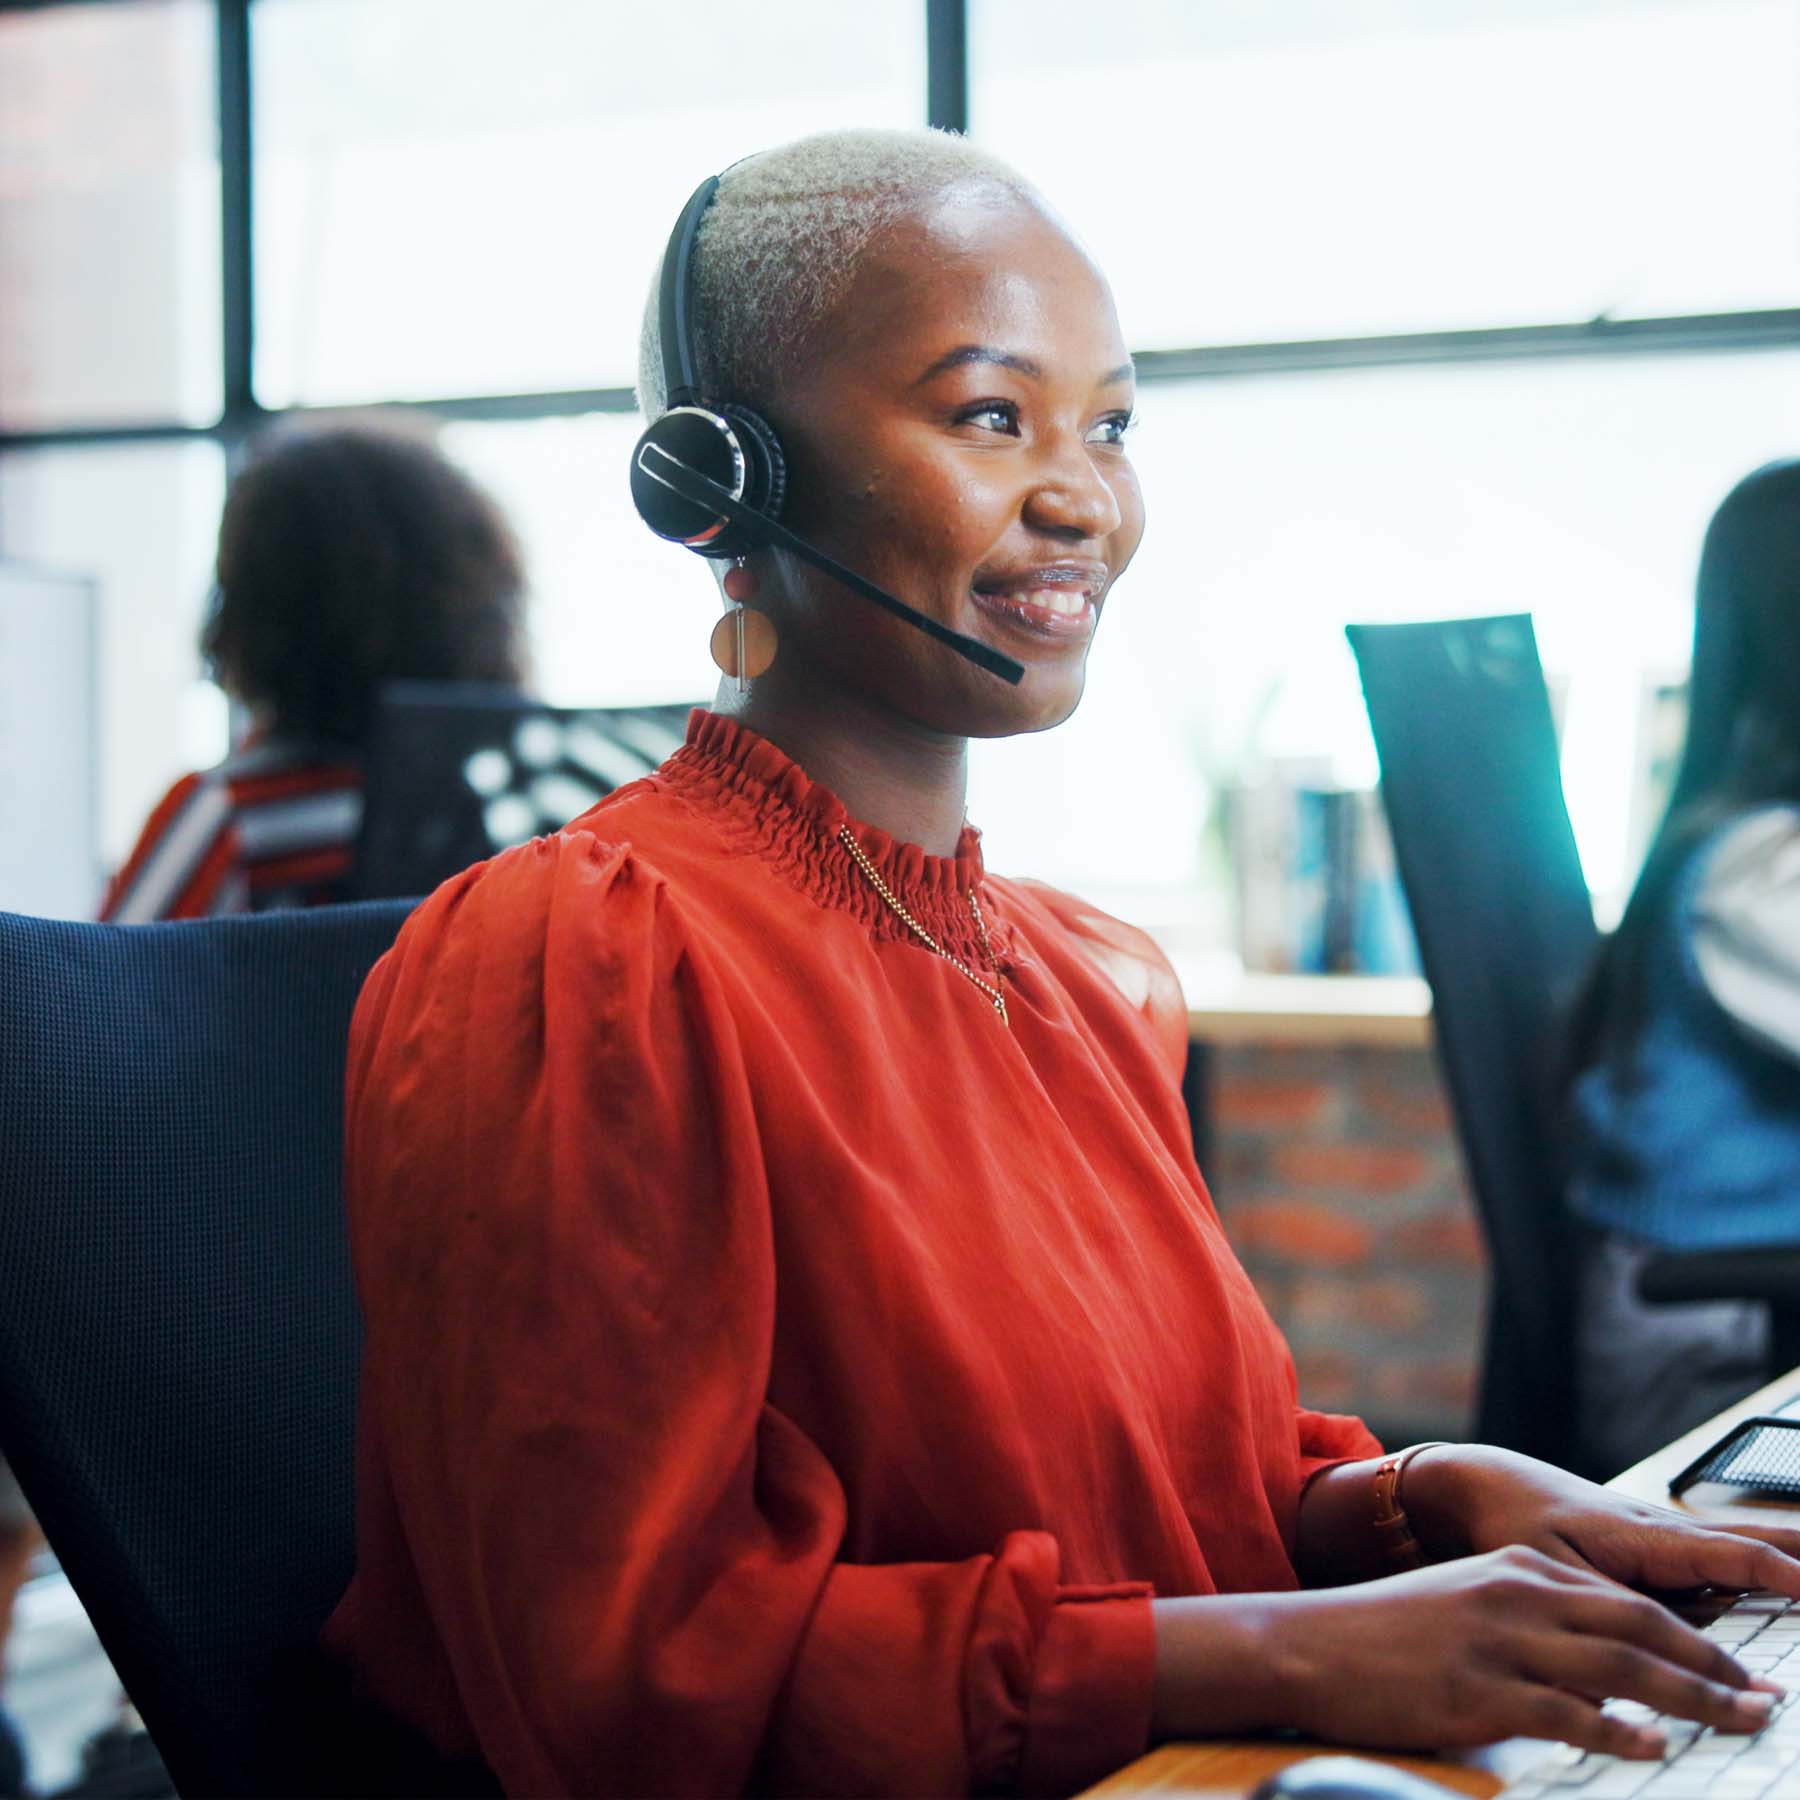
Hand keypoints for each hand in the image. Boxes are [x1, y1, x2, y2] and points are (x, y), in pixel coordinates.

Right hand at [1152, 1546, 1782, 1755]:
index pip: (1629, 1600)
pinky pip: (1567, 1711)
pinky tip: (1650, 1747)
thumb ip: (1532, 1621)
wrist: (1311, 1643)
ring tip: (1742, 1721)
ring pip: (1619, 1667)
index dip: (1695, 1637)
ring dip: (1691, 1698)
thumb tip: (1601, 1670)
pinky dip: (1616, 1729)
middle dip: (1712, 1667)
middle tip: (1766, 1700)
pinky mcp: (1481, 1689)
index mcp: (1518, 1568)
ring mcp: (1500, 1640)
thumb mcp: (1466, 1603)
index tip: (1743, 1671)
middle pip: (1639, 1628)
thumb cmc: (1386, 1634)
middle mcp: (1517, 1593)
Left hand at [1403, 1444, 1799, 1598]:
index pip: (1734, 1554)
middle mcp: (1666, 1531)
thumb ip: (1601, 1614)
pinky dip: (1765, 1564)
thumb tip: (1645, 1663)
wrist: (1484, 1485)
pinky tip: (1788, 1581)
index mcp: (1646, 1535)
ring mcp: (1666, 1538)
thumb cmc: (1512, 1522)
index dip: (1784, 1576)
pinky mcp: (1657, 1549)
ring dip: (1794, 1554)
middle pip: (1757, 1542)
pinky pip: (1726, 1556)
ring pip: (1746, 1545)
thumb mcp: (1550, 1572)